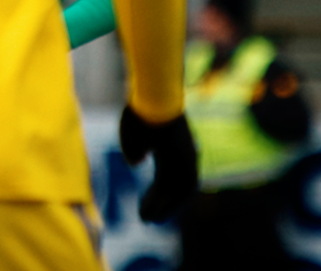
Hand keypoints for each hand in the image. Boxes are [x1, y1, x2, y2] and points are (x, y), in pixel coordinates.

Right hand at [119, 106, 197, 222]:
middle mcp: (182, 156)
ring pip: (180, 191)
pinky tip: (155, 211)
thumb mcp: (131, 134)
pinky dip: (170, 204)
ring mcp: (188, 159)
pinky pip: (183, 190)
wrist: (155, 101)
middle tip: (147, 217)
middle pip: (173, 186)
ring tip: (148, 219)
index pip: (165, 178)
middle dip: (160, 203)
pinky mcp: (190, 162)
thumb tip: (137, 162)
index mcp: (168, 148)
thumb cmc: (140, 113)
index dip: (156, 194)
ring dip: (165, 207)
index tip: (144, 207)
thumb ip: (133, 149)